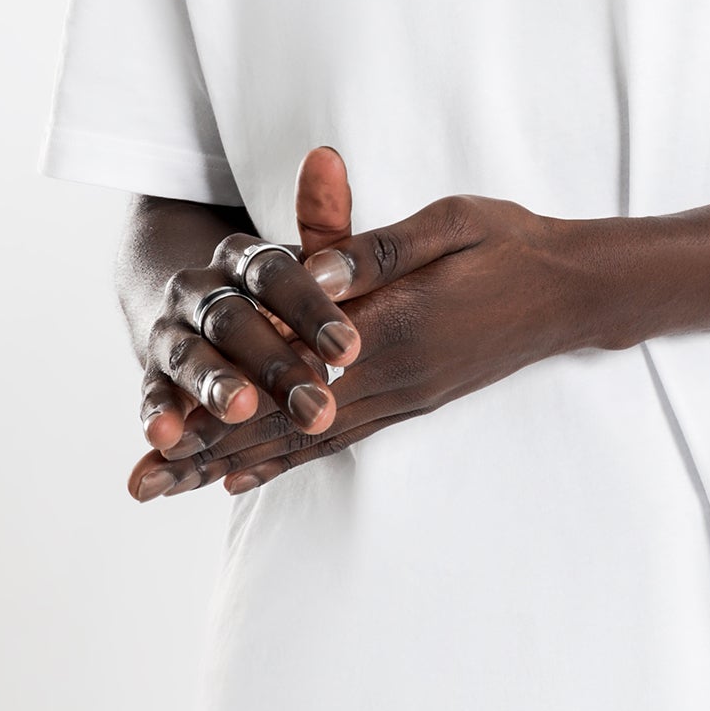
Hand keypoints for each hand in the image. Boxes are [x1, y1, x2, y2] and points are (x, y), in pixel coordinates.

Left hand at [131, 168, 598, 499]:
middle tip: (139, 479)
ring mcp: (403, 399)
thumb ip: (372, 245)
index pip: (290, 369)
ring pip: (301, 441)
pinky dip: (284, 461)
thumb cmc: (507, 243)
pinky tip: (239, 478)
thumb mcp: (446, 222)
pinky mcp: (411, 404)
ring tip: (167, 488)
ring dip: (231, 464)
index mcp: (394, 325)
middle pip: (282, 422)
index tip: (160, 416)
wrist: (570, 289)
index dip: (225, 394)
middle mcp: (392, 377)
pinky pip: (336, 442)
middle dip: (206, 447)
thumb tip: (308, 269)